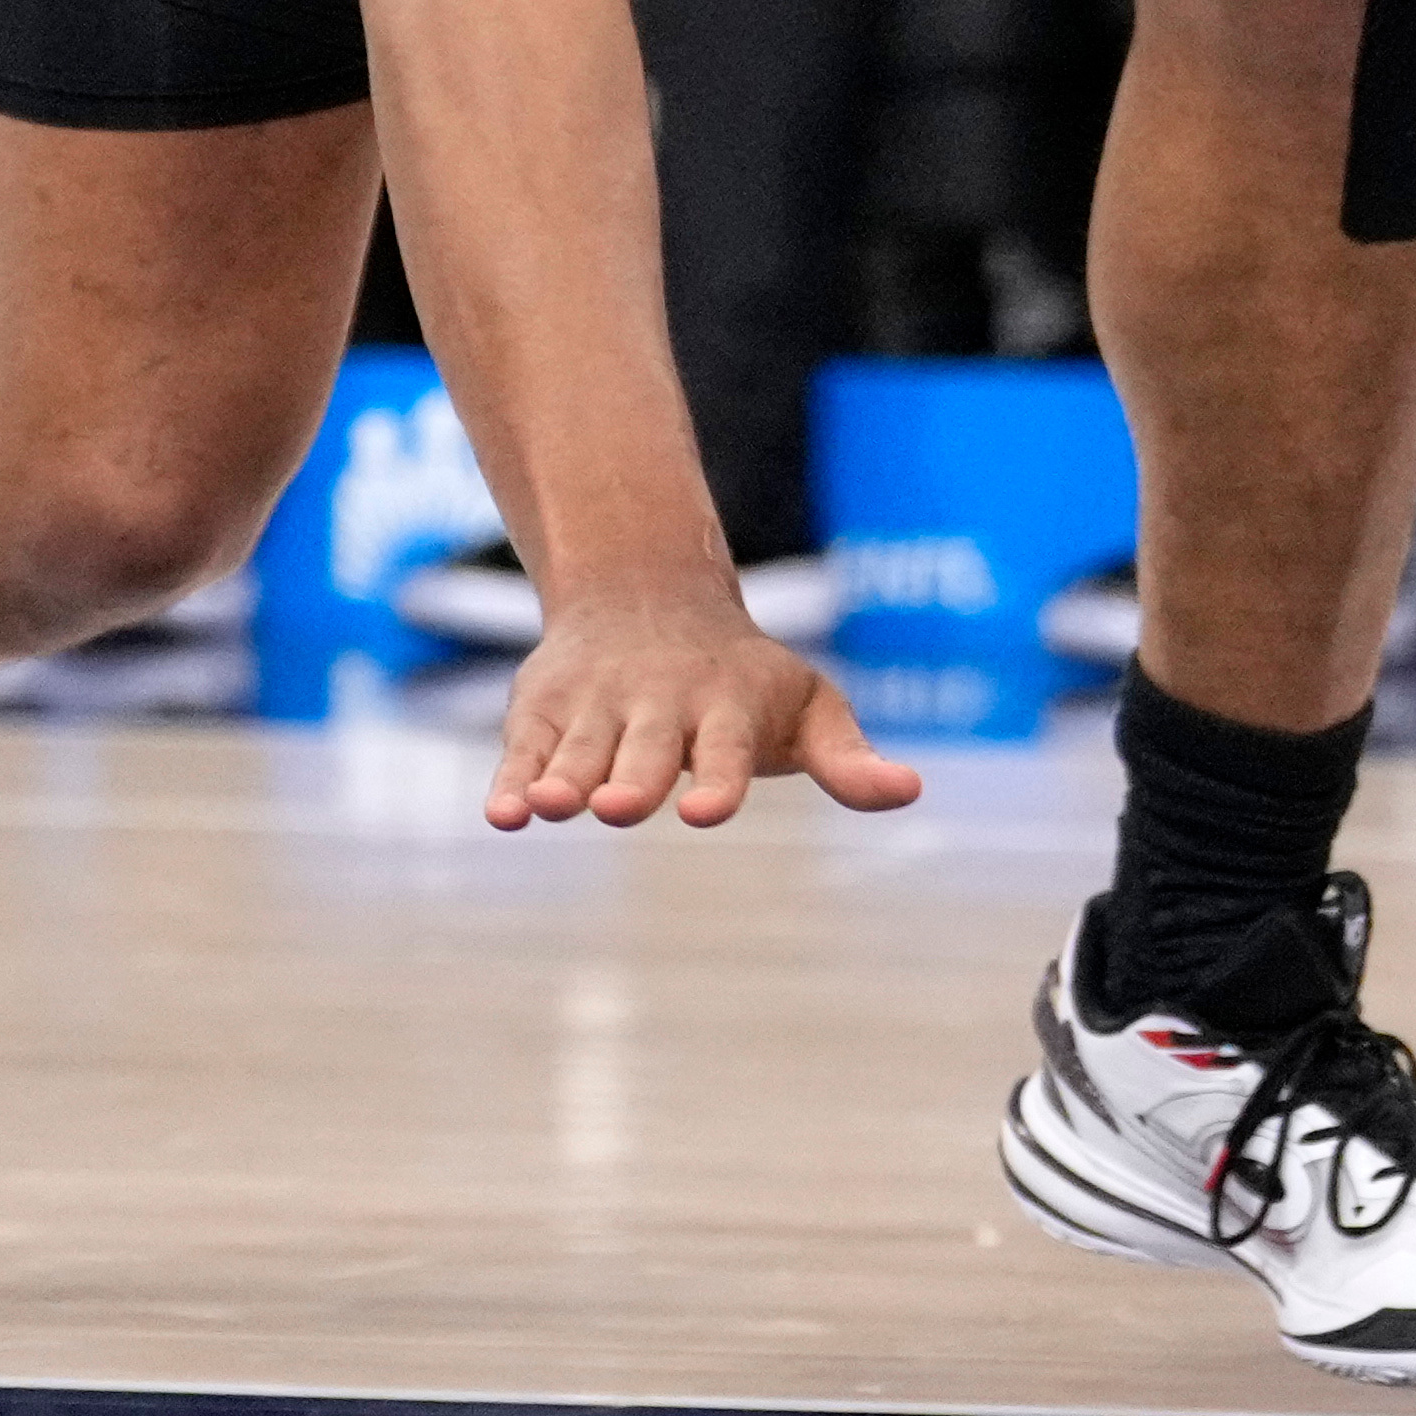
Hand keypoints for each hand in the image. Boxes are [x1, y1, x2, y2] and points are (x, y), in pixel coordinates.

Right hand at [484, 595, 923, 828]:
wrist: (646, 598)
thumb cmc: (744, 680)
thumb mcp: (809, 708)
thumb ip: (850, 760)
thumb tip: (912, 790)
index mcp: (727, 707)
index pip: (727, 751)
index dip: (719, 781)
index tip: (703, 813)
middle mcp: (659, 706)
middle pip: (647, 751)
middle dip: (634, 779)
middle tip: (620, 809)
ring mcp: (597, 708)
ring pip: (580, 752)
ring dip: (565, 781)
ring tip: (551, 808)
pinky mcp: (543, 713)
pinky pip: (524, 752)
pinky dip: (512, 782)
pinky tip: (503, 816)